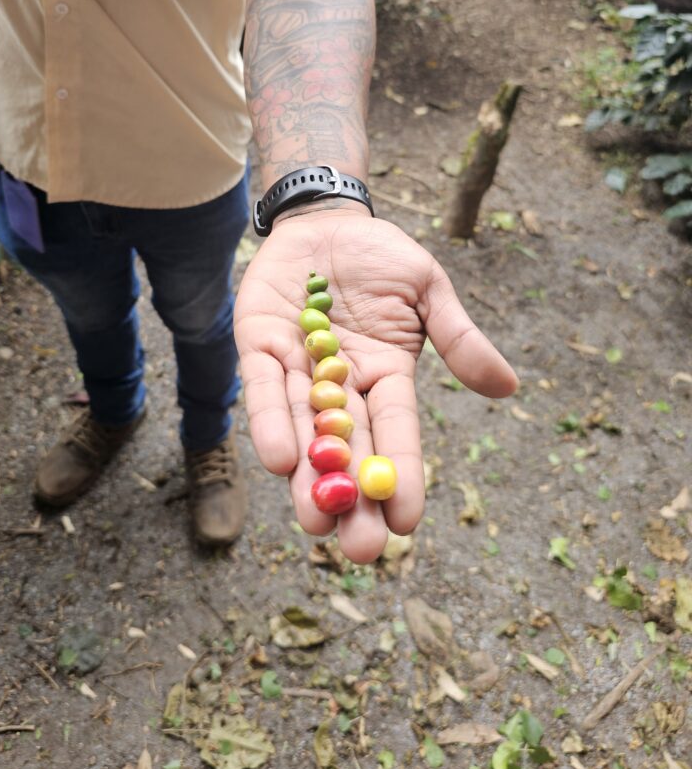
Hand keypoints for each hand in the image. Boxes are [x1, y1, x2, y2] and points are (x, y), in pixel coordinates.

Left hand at [234, 208, 517, 562]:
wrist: (326, 219)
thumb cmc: (383, 257)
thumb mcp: (429, 291)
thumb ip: (459, 337)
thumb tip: (508, 387)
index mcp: (386, 375)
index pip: (396, 432)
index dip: (402, 474)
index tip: (407, 523)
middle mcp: (341, 384)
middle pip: (347, 448)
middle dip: (351, 497)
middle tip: (357, 549)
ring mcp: (299, 367)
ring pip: (303, 431)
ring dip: (309, 478)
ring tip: (316, 524)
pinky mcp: (259, 345)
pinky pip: (264, 388)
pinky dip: (272, 421)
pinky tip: (280, 460)